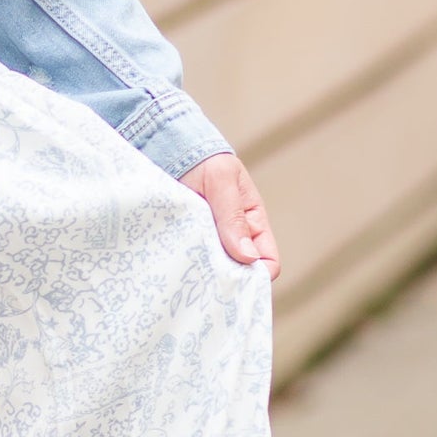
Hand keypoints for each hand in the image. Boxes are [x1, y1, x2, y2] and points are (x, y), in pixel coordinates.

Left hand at [179, 153, 279, 278]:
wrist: (169, 150)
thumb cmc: (204, 161)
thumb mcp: (222, 182)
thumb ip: (233, 216)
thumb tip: (248, 257)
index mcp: (252, 224)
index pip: (267, 260)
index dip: (259, 275)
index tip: (241, 282)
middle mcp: (232, 238)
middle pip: (239, 273)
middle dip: (230, 281)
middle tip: (211, 286)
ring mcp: (208, 243)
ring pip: (213, 272)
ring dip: (206, 276)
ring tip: (191, 279)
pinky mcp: (185, 243)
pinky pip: (190, 263)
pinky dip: (186, 268)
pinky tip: (176, 270)